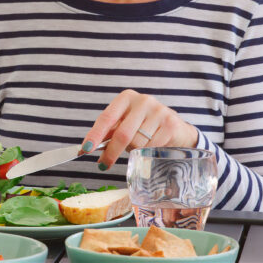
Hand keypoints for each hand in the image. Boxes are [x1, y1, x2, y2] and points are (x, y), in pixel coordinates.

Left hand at [83, 89, 197, 169]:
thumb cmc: (146, 126)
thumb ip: (108, 133)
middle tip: (104, 165)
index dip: (95, 134)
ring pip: (137, 143)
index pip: (107, 117)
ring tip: (138, 147)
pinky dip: (147, 152)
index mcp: (127, 98)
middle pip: (122, 134)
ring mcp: (158, 112)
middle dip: (111, 152)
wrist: (177, 130)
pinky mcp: (170, 125)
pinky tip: (151, 147)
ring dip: (133, 151)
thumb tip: (87, 147)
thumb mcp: (125, 124)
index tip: (86, 148)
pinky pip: (151, 147)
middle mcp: (143, 101)